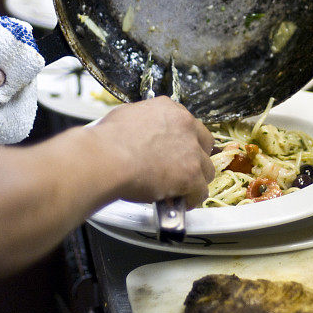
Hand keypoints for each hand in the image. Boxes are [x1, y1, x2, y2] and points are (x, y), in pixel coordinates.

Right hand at [85, 96, 214, 208]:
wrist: (106, 159)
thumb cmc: (108, 141)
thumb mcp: (127, 116)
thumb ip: (145, 122)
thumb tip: (142, 131)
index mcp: (170, 109)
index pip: (189, 125)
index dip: (184, 141)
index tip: (178, 151)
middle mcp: (185, 126)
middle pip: (204, 144)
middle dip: (195, 158)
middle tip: (181, 170)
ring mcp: (191, 150)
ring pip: (206, 169)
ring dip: (195, 180)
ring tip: (180, 189)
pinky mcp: (191, 174)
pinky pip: (201, 191)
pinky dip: (191, 199)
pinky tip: (179, 202)